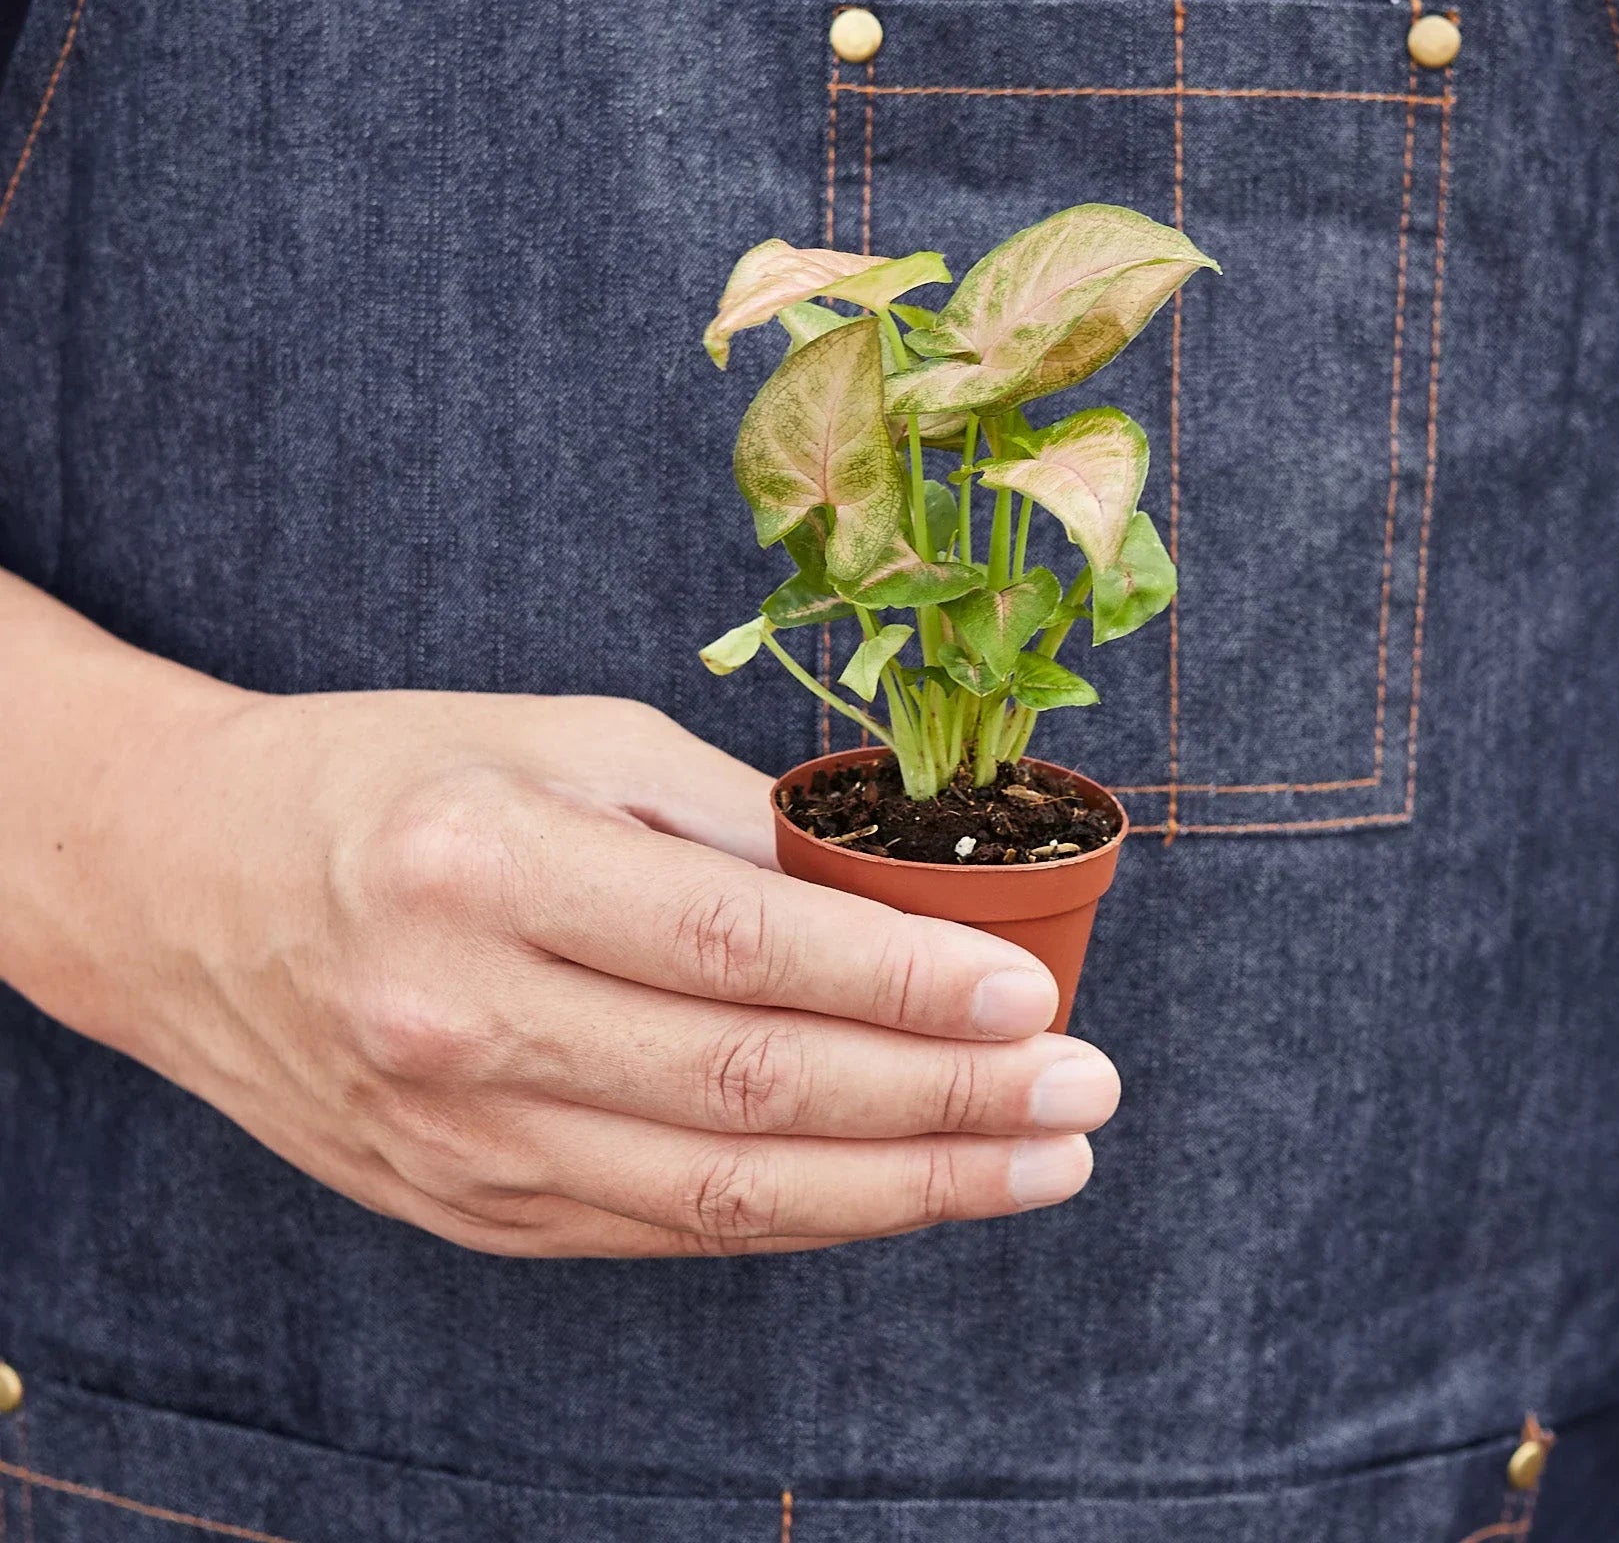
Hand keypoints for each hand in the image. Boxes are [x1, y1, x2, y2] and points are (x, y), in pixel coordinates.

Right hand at [7, 615, 1117, 1257]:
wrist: (184, 887)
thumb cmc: (391, 782)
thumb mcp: (556, 740)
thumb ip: (722, 818)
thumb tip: (890, 891)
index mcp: (483, 870)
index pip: (735, 946)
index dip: (899, 980)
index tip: (1031, 995)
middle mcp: (461, 1022)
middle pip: (750, 1092)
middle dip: (943, 1101)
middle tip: (1082, 1094)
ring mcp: (457, 1141)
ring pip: (722, 1198)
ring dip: (904, 1188)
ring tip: (1036, 1163)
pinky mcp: (464, 1208)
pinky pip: (662, 1230)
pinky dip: (802, 1215)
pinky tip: (902, 1187)